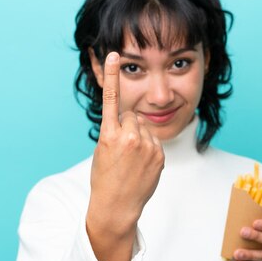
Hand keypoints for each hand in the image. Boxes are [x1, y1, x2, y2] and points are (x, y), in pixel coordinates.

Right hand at [87, 52, 164, 237]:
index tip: (114, 54)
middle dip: (128, 126)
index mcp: (109, 135)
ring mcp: (147, 147)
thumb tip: (133, 120)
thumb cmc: (104, 177)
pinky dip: (149, 148)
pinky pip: (155, 141)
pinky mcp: (159, 155)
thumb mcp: (102, 150)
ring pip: (145, 128)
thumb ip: (114, 130)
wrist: (116, 206)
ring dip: (140, 137)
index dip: (111, 75)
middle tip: (122, 148)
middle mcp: (129, 137)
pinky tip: (141, 165)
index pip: (111, 99)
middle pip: (133, 116)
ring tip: (131, 159)